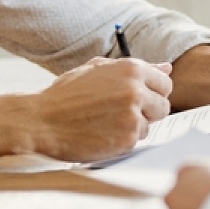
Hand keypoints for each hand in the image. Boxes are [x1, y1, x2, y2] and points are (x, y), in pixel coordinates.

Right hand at [30, 57, 171, 161]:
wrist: (42, 121)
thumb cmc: (66, 94)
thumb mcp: (97, 70)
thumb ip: (135, 67)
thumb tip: (167, 67)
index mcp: (131, 69)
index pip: (165, 83)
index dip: (151, 93)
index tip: (135, 98)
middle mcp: (136, 90)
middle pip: (164, 106)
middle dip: (147, 111)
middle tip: (120, 113)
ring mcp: (133, 115)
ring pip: (150, 125)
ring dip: (133, 127)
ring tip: (105, 123)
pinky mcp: (127, 139)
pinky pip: (137, 141)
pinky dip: (122, 140)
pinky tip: (102, 133)